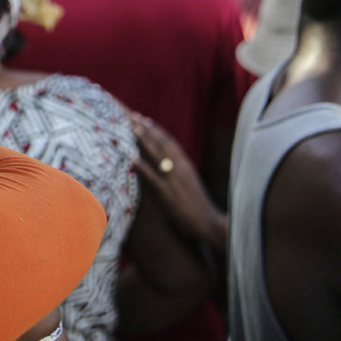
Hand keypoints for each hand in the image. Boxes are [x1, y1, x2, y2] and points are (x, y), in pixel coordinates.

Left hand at [131, 112, 226, 251]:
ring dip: (144, 140)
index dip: (156, 130)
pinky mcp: (168, 193)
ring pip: (158, 155)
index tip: (144, 120)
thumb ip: (178, 172)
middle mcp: (180, 168)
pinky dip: (142, 166)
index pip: (169, 143)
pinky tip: (131, 158)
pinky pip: (153, 177)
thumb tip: (164, 163)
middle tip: (133, 116)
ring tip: (132, 128)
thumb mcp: (189, 184)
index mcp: (186, 166)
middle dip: (147, 129)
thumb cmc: (197, 207)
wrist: (209, 224)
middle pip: (162, 143)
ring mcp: (174, 180)